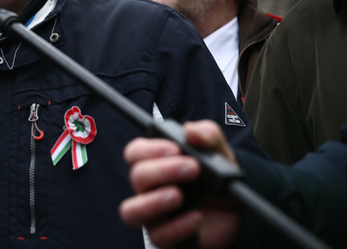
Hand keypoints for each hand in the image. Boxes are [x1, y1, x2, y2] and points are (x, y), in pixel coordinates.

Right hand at [119, 120, 239, 248]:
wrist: (237, 214)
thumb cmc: (217, 180)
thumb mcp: (220, 153)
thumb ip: (208, 136)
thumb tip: (191, 130)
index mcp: (155, 163)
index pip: (134, 152)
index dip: (149, 149)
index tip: (175, 148)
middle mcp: (149, 188)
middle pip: (136, 177)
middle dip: (163, 171)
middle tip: (192, 168)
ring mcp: (154, 214)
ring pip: (131, 211)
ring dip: (153, 202)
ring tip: (179, 196)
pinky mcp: (166, 237)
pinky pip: (159, 236)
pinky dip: (178, 226)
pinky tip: (197, 217)